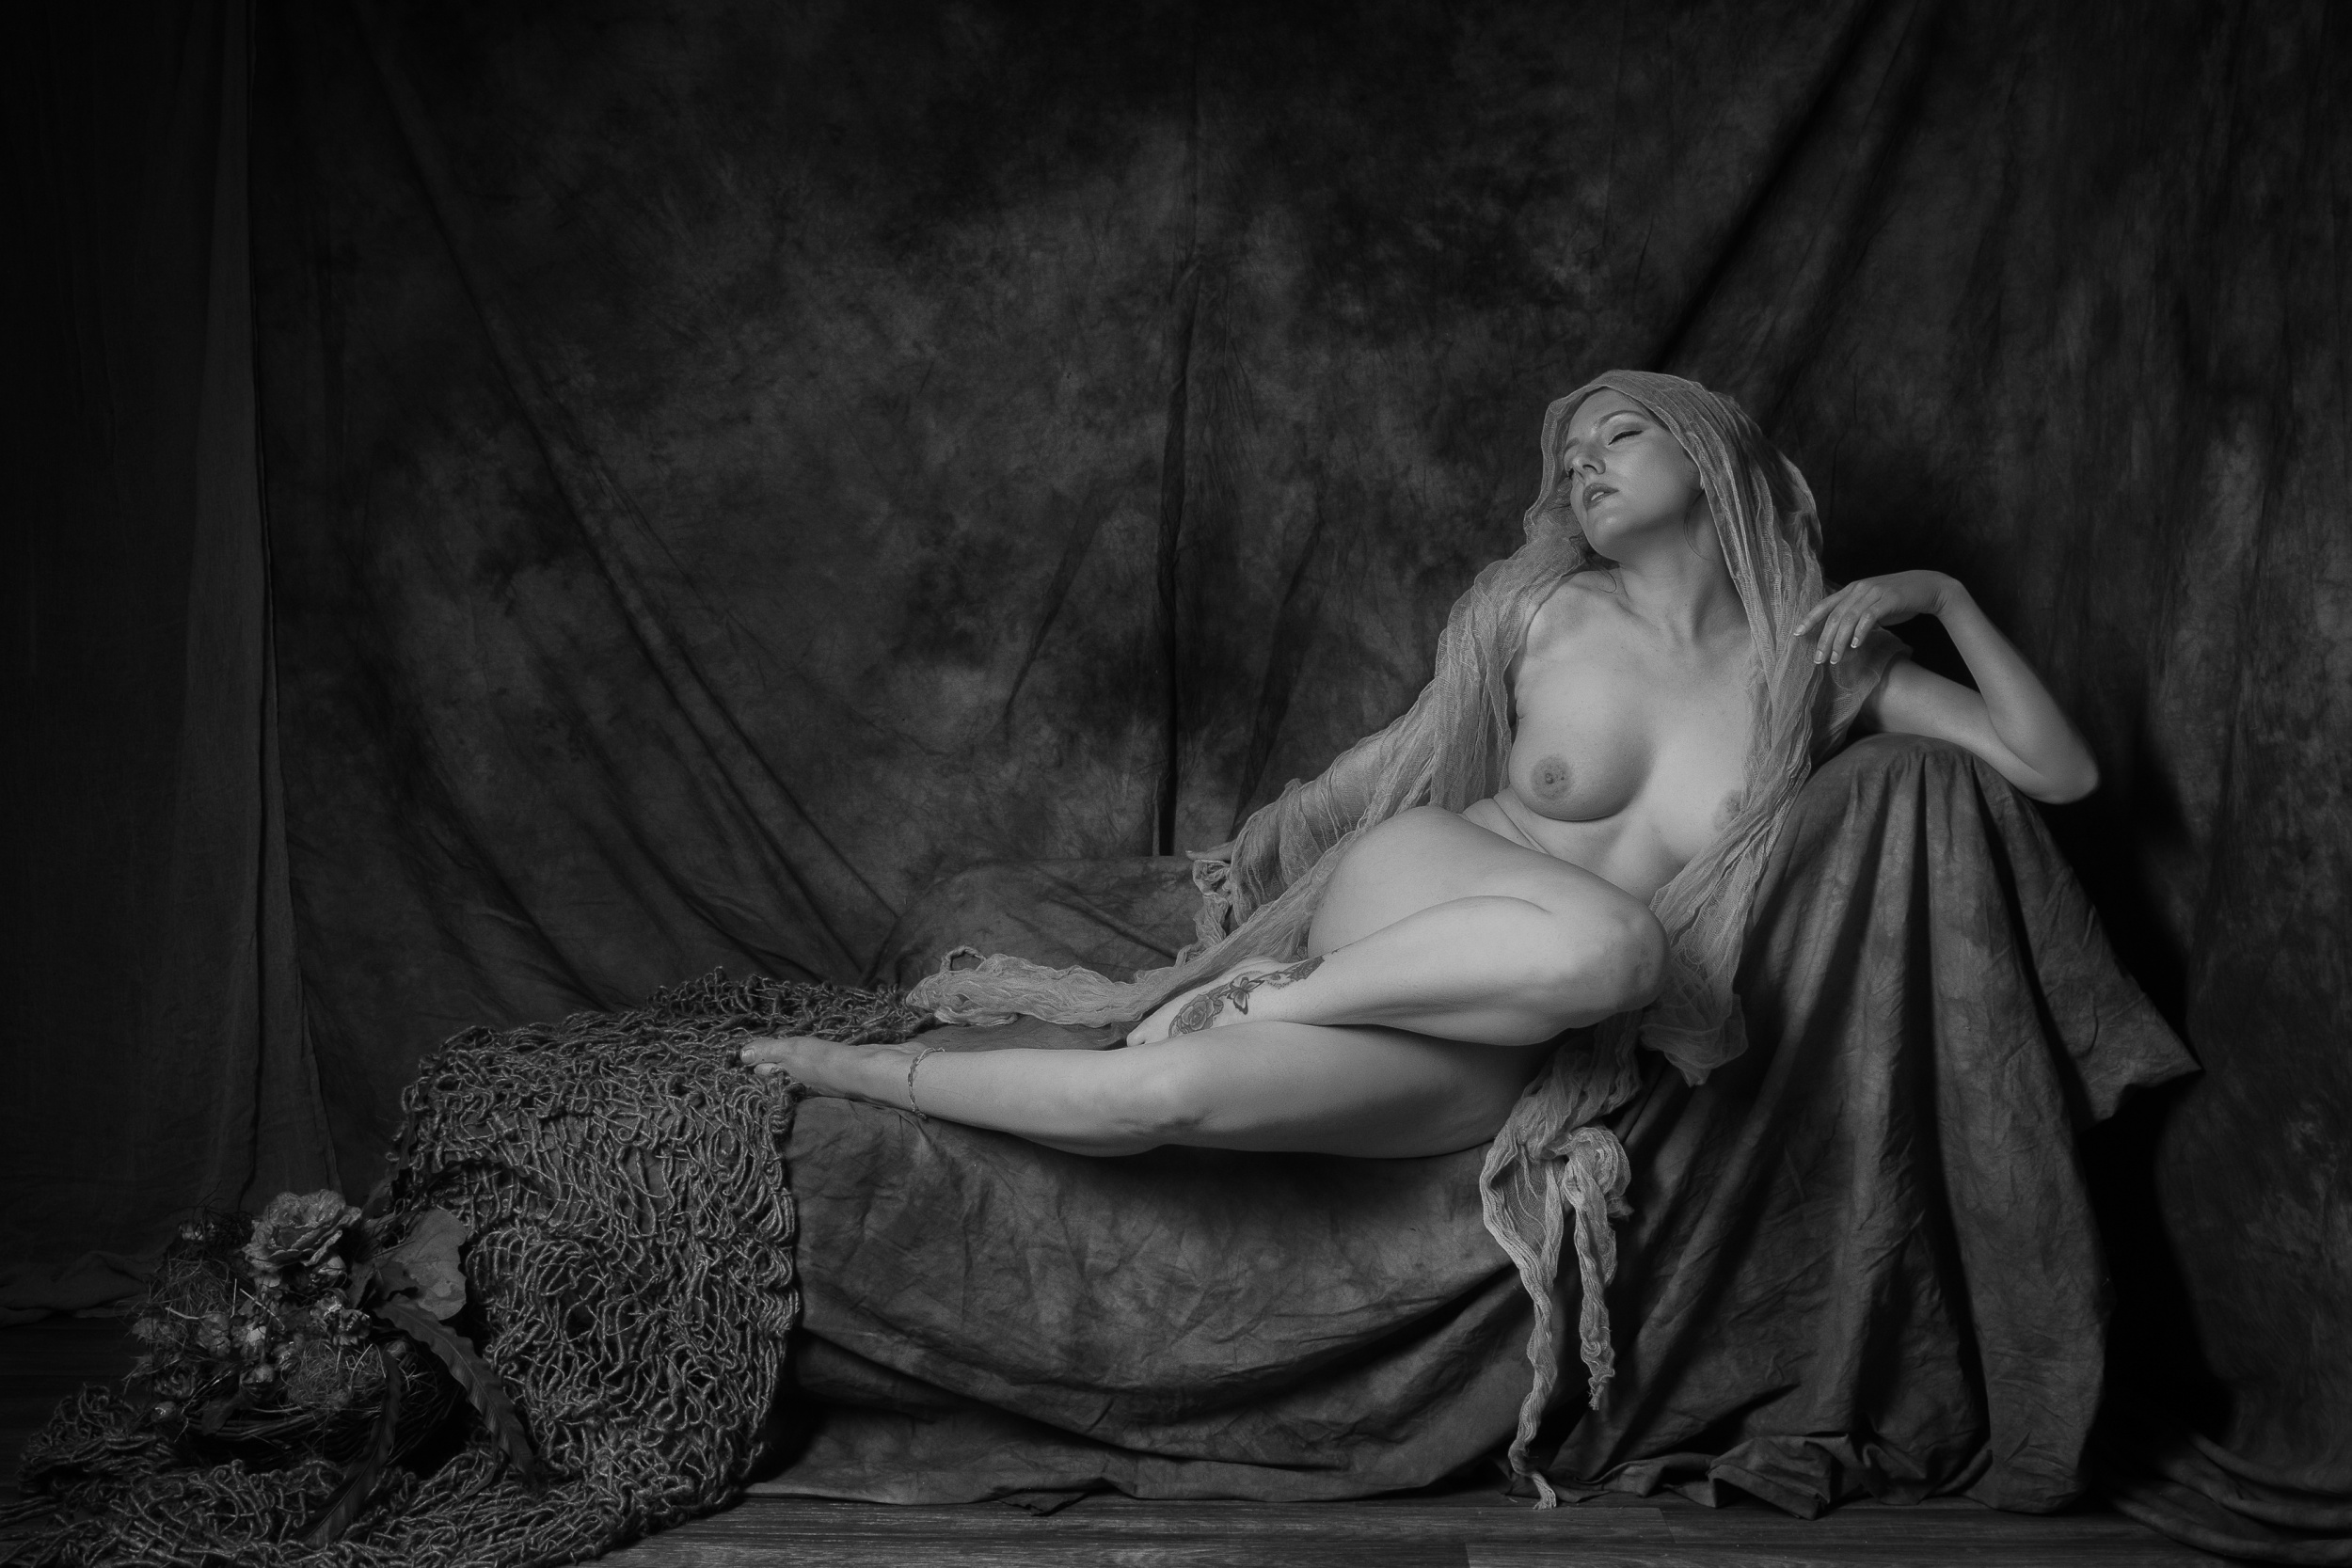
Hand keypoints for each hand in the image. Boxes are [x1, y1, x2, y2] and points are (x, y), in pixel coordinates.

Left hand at [1792, 570, 1952, 664]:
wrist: (1928, 587)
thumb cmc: (1898, 599)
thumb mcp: (1872, 604)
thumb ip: (1855, 614)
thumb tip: (1840, 635)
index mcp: (1852, 589)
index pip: (1825, 604)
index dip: (1809, 619)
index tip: (1796, 634)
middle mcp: (1859, 589)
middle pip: (1834, 616)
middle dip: (1824, 640)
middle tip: (1818, 660)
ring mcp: (1874, 593)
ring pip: (1849, 618)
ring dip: (1840, 641)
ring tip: (1835, 659)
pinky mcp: (1888, 599)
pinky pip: (1870, 617)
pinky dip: (1861, 632)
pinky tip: (1856, 646)